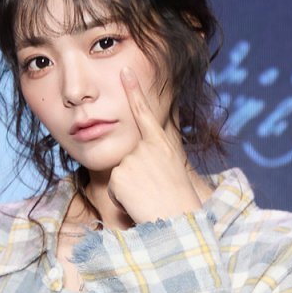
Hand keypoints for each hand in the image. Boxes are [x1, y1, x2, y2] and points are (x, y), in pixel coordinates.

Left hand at [106, 67, 208, 225]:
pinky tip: (137, 204)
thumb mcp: (172, 171)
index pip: (145, 114)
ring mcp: (131, 159)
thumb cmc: (178, 203)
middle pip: (127, 159)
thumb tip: (139, 157)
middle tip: (153, 192)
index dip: (134, 91)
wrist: (177, 221)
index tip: (125, 71)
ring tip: (147, 200)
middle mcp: (145, 147)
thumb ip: (155, 158)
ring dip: (129, 192)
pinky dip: (122, 201)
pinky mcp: (119, 175)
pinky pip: (113, 189)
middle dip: (134, 178)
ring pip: (119, 176)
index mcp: (161, 144)